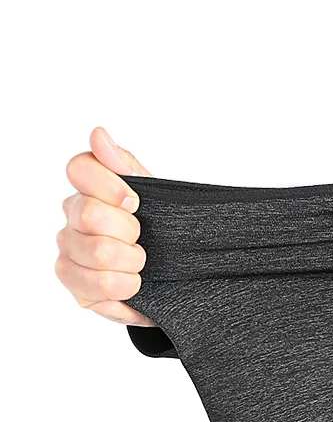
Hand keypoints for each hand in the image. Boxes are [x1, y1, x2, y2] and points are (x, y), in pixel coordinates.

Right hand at [55, 127, 158, 327]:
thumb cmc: (161, 231)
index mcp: (90, 188)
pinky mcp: (73, 283)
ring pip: (97, 252)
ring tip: (140, 264)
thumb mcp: (157, 195)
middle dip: (129, 230)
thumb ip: (127, 166)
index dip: (109, 185)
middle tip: (142, 239)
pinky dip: (126, 286)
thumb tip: (98, 135)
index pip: (79, 168)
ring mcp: (68, 249)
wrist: (175, 277)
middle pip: (88, 213)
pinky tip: (133, 283)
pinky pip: (98, 284)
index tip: (135, 202)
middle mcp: (72, 215)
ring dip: (132, 262)